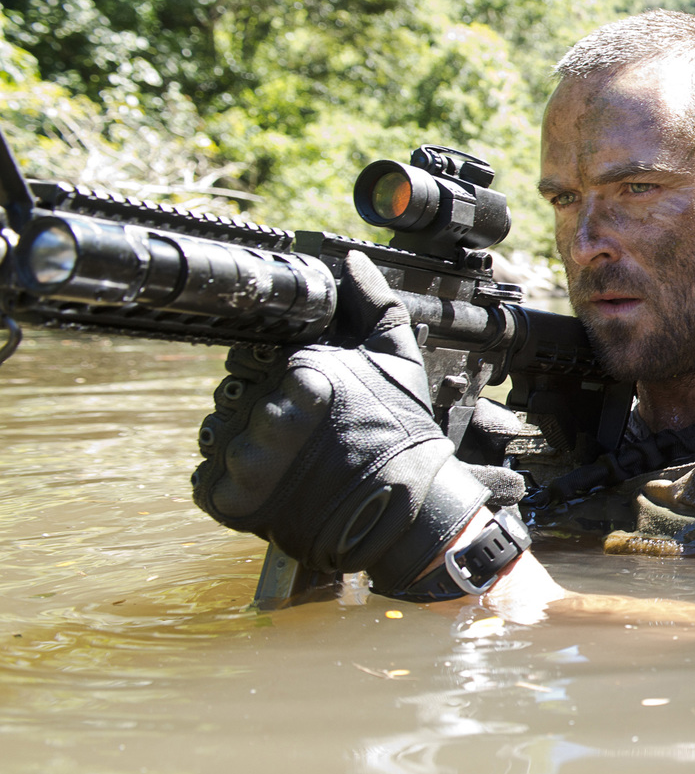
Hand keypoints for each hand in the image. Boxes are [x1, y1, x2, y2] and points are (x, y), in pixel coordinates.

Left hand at [191, 251, 516, 597]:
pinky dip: (232, 483)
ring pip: (220, 433)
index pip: (258, 355)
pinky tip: (273, 483)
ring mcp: (247, 457)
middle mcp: (269, 410)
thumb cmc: (403, 435)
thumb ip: (374, 303)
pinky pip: (209, 479)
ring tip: (293, 462)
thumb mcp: (400, 360)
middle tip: (304, 433)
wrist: (406, 512)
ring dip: (246, 446)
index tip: (310, 399)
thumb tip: (351, 261)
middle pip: (235, 393)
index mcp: (302, 371)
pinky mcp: (233, 498)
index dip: (280, 377)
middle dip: (262, 408)